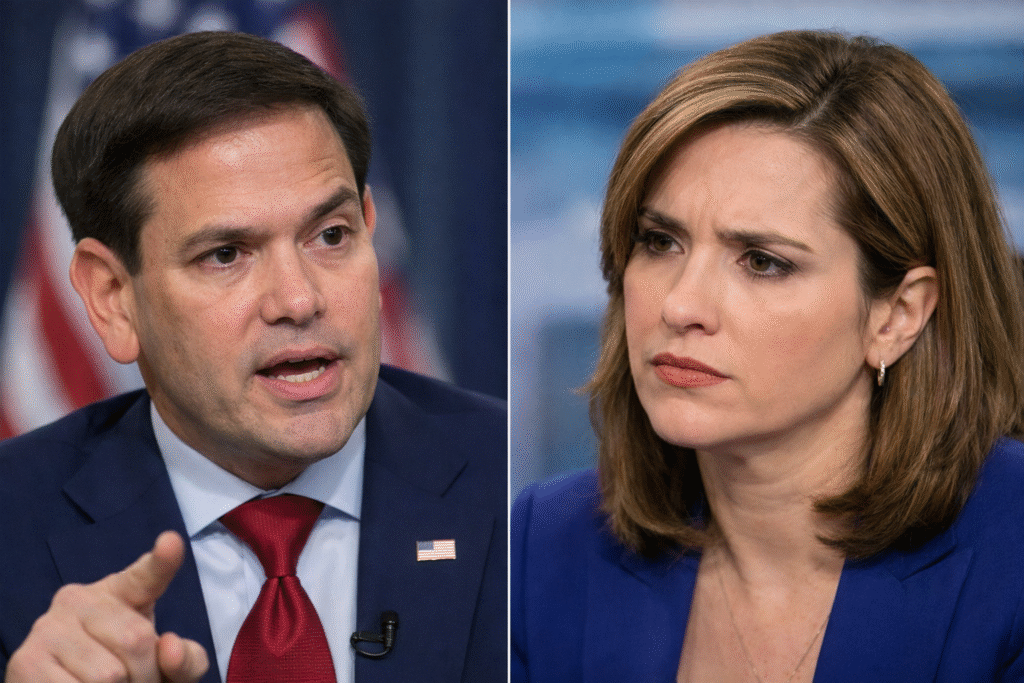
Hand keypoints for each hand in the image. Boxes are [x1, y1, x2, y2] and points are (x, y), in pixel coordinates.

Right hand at [5, 531, 208, 682]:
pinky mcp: (27, 660)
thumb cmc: (126, 673)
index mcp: (121, 592)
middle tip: (135, 681)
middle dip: (145, 676)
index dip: (162, 561)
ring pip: (108, 675)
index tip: (172, 543)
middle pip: (136, 641)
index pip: (145, 575)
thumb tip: (170, 648)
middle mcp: (80, 599)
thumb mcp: (163, 666)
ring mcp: (49, 627)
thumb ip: (185, 659)